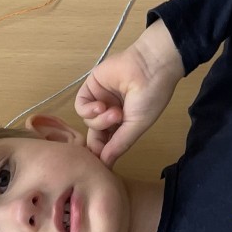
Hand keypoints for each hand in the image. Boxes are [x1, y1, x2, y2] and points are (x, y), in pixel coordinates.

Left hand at [74, 20, 183, 165]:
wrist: (150, 67)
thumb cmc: (150, 97)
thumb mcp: (137, 125)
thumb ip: (119, 144)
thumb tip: (106, 164)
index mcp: (125, 123)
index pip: (107, 143)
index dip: (103, 153)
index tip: (102, 163)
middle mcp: (111, 112)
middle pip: (95, 134)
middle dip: (99, 140)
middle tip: (105, 143)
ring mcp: (100, 100)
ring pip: (88, 121)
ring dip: (100, 120)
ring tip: (115, 112)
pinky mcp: (91, 87)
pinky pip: (81, 106)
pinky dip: (89, 109)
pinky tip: (101, 105)